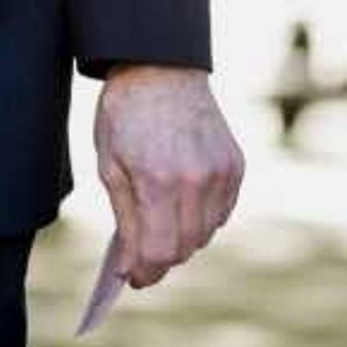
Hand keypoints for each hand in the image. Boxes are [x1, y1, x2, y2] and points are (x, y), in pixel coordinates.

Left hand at [81, 65, 243, 332]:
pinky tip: (183, 201)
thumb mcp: (109, 165)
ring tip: (160, 221)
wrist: (160, 68)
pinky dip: (203, 218)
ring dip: (183, 238)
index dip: (145, 272)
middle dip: (161, 258)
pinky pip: (222, 212)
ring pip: (206, 234)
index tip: (134, 279)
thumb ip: (124, 219)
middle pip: (185, 248)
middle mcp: (195, 180)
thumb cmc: (125, 115)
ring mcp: (221, 173)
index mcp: (157, 180)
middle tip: (142, 255)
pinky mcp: (236, 166)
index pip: (159, 251)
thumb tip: (130, 267)